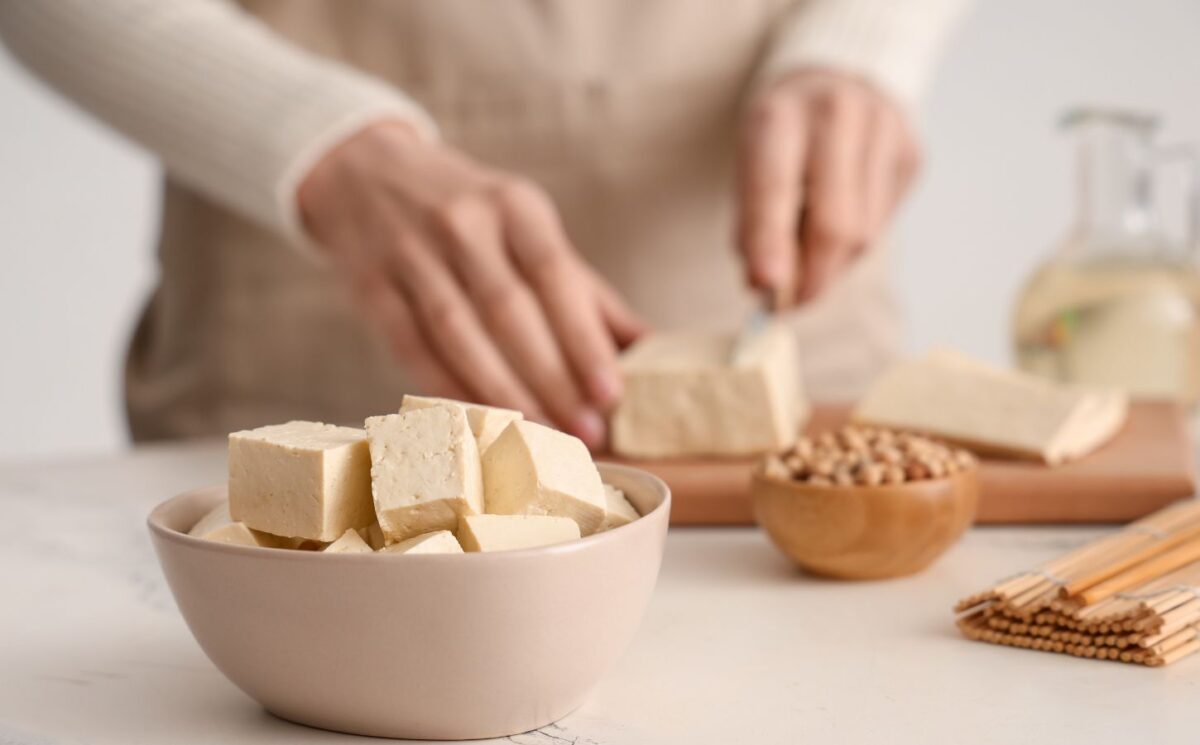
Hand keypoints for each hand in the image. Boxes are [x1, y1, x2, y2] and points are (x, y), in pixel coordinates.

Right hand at [298, 122, 644, 446]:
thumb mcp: (528, 227)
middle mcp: (462, 223)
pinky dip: (449, 389)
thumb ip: (585, 289)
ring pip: (460, 335)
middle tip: (585, 431)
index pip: (555, 275)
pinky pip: (414, 348)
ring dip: (502, 392)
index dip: (584, 338)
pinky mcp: (371, 288)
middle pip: (510, 312)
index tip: (612, 393)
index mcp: (514, 205)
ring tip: (540, 435)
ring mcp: (410, 254)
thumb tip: (651, 347)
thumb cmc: (470, 213)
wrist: (363, 176)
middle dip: (551, 378)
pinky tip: (480, 422)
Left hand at [736, 68, 919, 304]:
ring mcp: (885, 131)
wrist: (837, 76)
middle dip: (810, 276)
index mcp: (782, 114)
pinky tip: (838, 228)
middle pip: (833, 222)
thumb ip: (752, 223)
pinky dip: (855, 243)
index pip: (775, 188)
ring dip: (832, 266)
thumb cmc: (782, 134)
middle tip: (790, 303)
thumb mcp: (749, 163)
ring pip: (864, 233)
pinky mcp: (912, 152)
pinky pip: (883, 223)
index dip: (770, 243)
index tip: (764, 288)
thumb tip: (765, 286)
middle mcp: (838, 114)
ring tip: (808, 264)